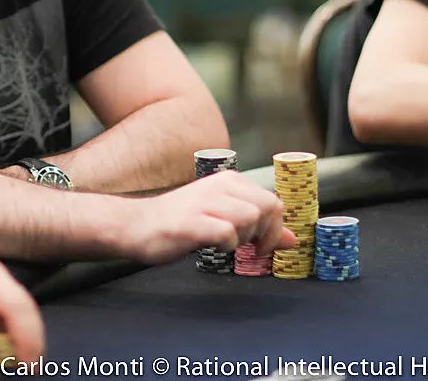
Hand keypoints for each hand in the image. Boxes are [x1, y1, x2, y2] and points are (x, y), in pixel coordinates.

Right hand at [128, 171, 294, 263]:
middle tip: (247, 246)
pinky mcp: (192, 222)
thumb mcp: (223, 218)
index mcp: (228, 181)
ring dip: (244, 238)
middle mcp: (219, 186)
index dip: (275, 227)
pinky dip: (225, 245)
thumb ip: (257, 226)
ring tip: (225, 242)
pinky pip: (227, 234)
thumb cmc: (181, 222)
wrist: (137, 224)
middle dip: (265, 233)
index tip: (261, 243)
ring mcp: (204, 203)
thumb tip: (291, 239)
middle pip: (269, 207)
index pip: (274, 201)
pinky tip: (212, 246)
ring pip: (251, 218)